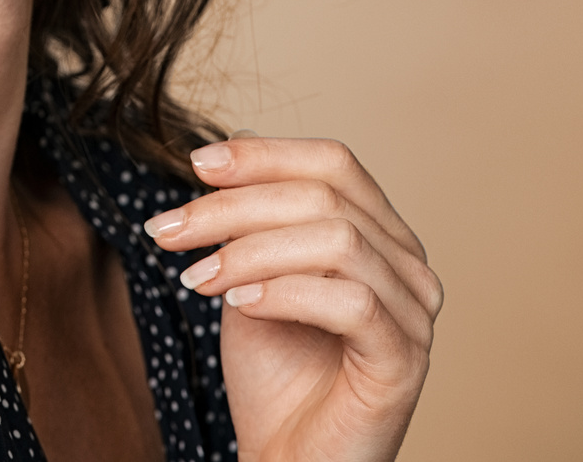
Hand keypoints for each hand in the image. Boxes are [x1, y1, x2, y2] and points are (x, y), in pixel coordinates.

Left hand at [144, 136, 440, 461]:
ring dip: (250, 252)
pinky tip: (238, 304)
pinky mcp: (404, 361)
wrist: (286, 459)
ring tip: (196, 279)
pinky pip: (352, 302)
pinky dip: (285, 292)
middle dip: (233, 206)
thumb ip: (250, 222)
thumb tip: (227, 151)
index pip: (334, 162)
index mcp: (380, 235)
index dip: (265, 155)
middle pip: (325, 197)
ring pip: (338, 241)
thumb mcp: (250, 278)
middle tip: (167, 231)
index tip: (196, 163)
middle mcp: (408, 266)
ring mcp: (414, 314)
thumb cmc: (274, 373)